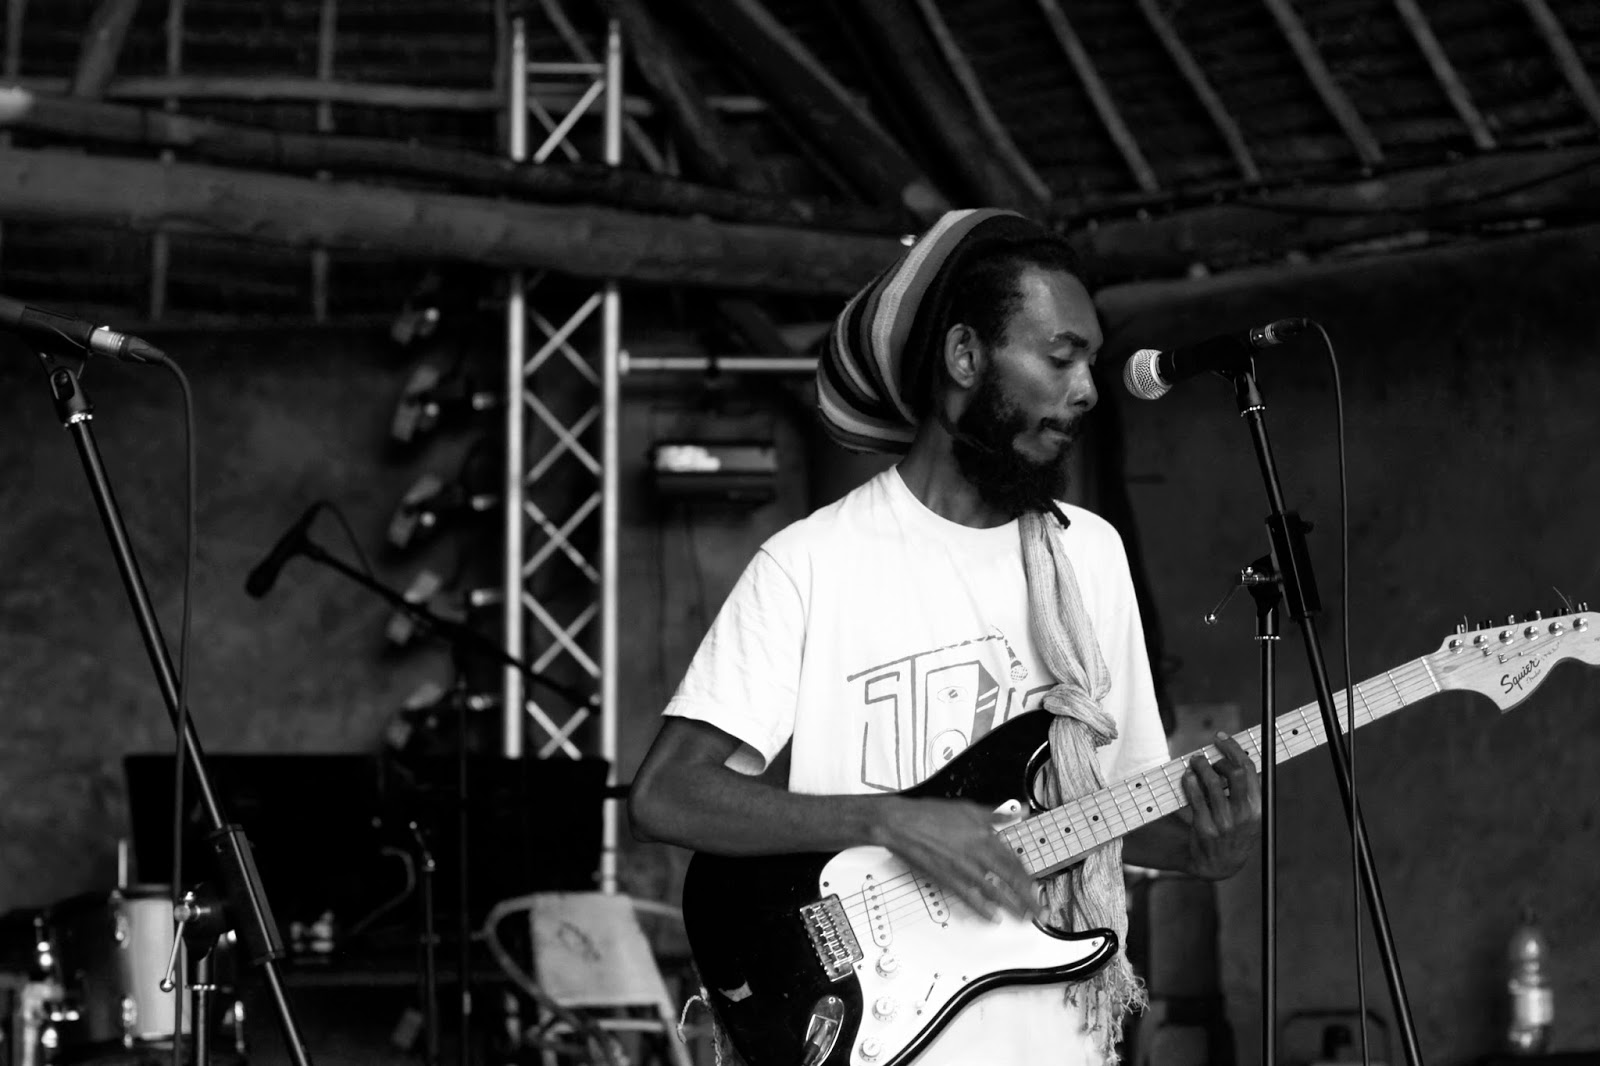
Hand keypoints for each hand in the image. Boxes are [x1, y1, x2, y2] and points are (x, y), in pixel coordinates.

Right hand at [874, 797, 1040, 922]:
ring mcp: (963, 868)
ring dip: (1011, 906)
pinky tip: (993, 917)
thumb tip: (1020, 810)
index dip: (1028, 877)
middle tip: (1039, 912)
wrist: (902, 823)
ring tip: (1023, 918)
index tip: (1037, 888)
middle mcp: (977, 853)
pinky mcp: (947, 879)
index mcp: (984, 836)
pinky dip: (983, 909)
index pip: (1013, 860)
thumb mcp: (969, 808)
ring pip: (994, 891)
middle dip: (1027, 898)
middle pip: (1009, 879)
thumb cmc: (931, 814)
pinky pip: (970, 897)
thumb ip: (997, 814)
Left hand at [1178, 731, 1261, 879]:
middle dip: (1219, 756)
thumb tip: (1233, 753)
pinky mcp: (1204, 828)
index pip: (1249, 769)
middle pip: (1234, 772)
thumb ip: (1244, 789)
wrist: (1220, 864)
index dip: (1234, 749)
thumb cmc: (1234, 830)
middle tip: (1206, 754)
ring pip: (1212, 782)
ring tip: (1195, 762)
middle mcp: (1244, 815)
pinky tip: (1188, 776)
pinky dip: (1190, 781)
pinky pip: (1195, 797)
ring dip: (1201, 766)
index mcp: (1258, 807)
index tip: (1221, 737)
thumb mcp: (1248, 813)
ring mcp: (1224, 822)